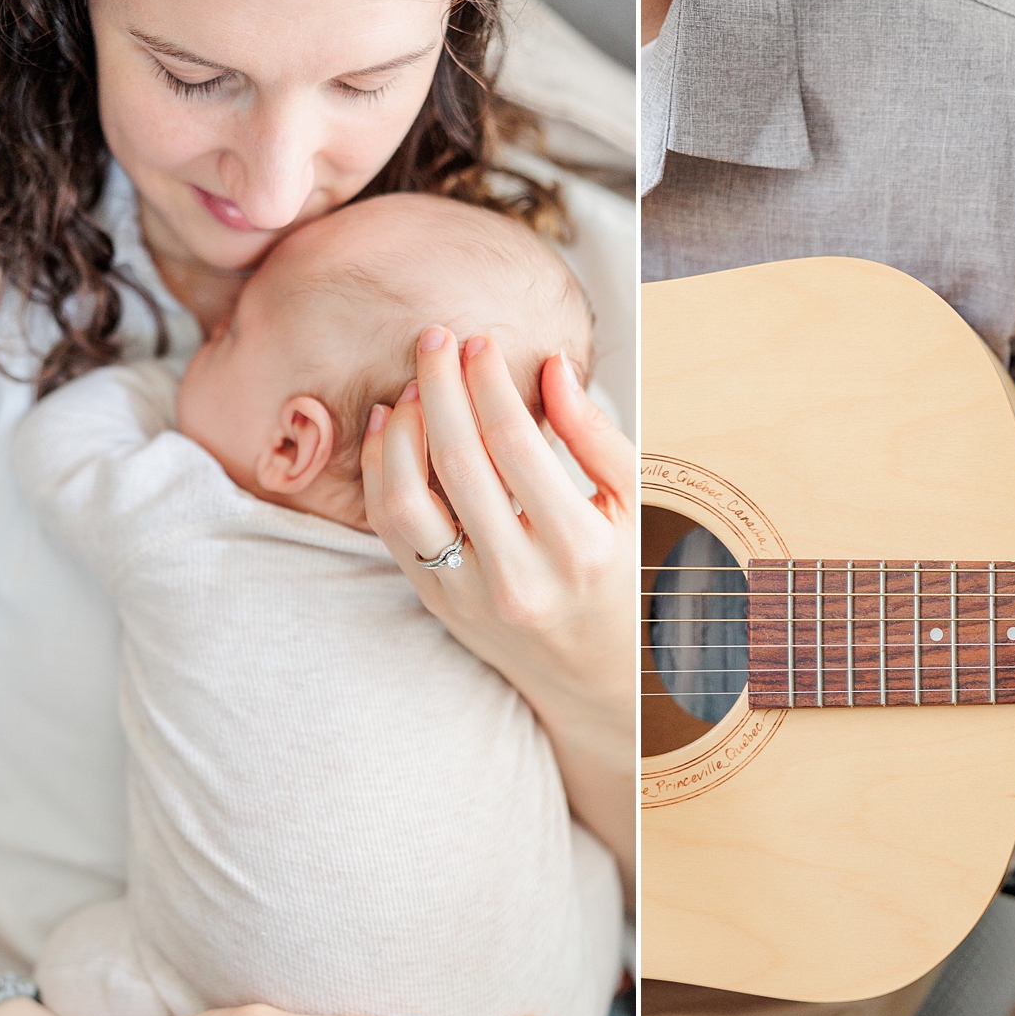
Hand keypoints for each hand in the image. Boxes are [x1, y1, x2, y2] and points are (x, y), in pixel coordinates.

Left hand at [360, 326, 636, 881]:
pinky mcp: (437, 603)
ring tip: (410, 384)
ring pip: (407, 502)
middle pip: (457, 463)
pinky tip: (390, 426)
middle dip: (439, 388)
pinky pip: (391, 530)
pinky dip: (380, 471)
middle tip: (435, 337)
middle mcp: (519, 579)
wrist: (596, 678)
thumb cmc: (622, 575)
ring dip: (400, 431)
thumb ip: (596, 437)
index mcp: (579, 549)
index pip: (515, 446)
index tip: (481, 342)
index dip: (490, 384)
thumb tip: (550, 368)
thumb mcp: (634, 508)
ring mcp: (470, 598)